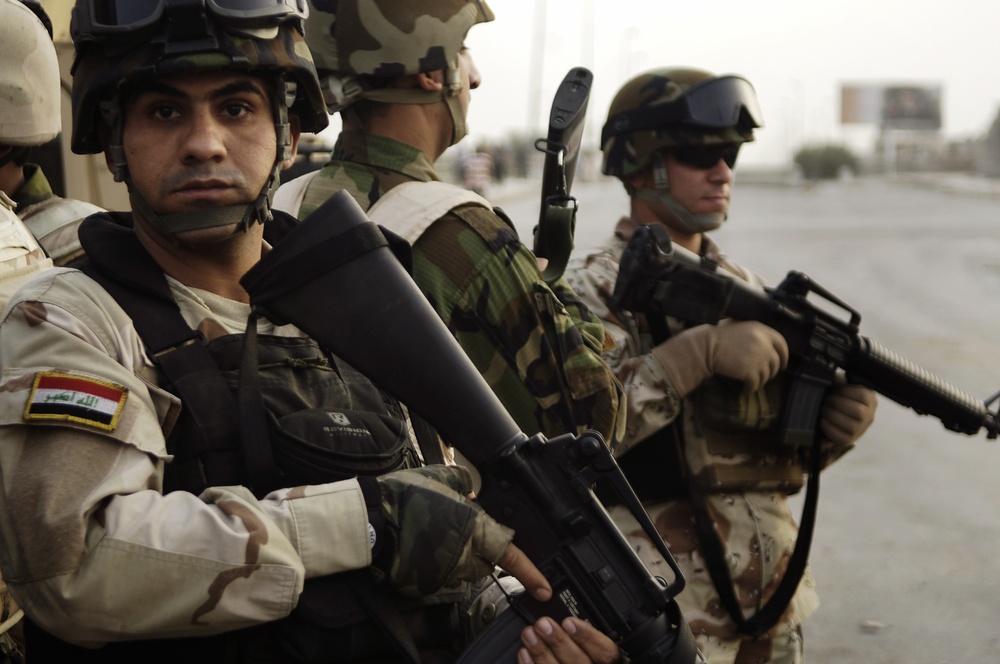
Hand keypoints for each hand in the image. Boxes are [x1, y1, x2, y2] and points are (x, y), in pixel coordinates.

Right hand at [369, 465, 552, 601]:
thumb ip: (462, 482)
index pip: (511, 556)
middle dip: (478, 551)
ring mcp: (444, 573)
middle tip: (456, 530)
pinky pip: (438, 576)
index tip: (544, 588)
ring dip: (454, 556)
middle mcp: (463, 555)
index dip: (530, 574)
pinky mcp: (425, 585)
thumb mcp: (440, 477)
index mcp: (474, 529)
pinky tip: (419, 545)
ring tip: (431, 534)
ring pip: (461, 570)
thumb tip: (469, 489)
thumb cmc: (403, 498)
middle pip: (484, 563)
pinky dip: (433, 564)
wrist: (370, 520)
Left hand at [518, 617, 620, 663]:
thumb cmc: (580, 655)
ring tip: (529, 633)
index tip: (569, 622)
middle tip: (543, 624)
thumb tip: (568, 616)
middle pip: (579, 662)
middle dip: (558, 641)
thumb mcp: (592, 644)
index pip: (606, 653)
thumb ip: (585, 634)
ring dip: (541, 651)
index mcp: (605, 663)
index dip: (588, 637)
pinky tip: (524, 652)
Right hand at [652, 320, 788, 395]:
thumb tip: (764, 346)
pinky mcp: (750, 371)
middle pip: (775, 363)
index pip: (782, 344)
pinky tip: (743, 390)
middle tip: (761, 376)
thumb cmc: (716, 336)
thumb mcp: (738, 327)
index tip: (782, 364)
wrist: (705, 347)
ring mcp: (758, 358)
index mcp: (761, 330)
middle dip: (770, 372)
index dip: (784, 356)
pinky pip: (755, 384)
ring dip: (758, 381)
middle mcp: (763, 343)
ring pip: (766, 376)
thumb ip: (754, 334)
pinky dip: (749, 389)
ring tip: (748, 383)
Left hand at [819, 382, 876, 447]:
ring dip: (833, 416)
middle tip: (827, 400)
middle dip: (838, 404)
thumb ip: (840, 381)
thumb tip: (838, 378)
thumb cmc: (839, 398)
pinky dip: (829, 428)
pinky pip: (842, 437)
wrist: (834, 415)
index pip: (863, 395)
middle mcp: (869, 416)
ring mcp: (860, 430)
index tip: (835, 390)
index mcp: (870, 400)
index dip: (846, 391)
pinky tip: (823, 420)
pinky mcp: (849, 440)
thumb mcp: (841, 387)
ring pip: (851, 425)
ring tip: (824, 410)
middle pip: (858, 411)